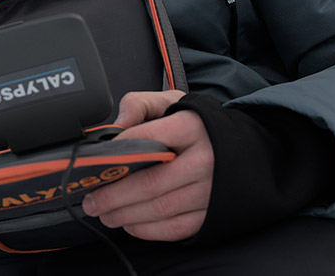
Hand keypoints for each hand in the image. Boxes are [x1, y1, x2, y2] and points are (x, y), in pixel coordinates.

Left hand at [82, 90, 212, 241]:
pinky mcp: (212, 213)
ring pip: (161, 208)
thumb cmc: (196, 126)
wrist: (243, 148)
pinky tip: (130, 223)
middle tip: (91, 200)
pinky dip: (148, 230)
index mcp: (191, 126)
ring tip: (104, 213)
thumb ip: (138, 105)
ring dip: (126, 215)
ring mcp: (211, 189)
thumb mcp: (170, 103)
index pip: (146, 140)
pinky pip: (176, 228)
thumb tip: (116, 126)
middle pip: (151, 182)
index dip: (117, 153)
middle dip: (114, 195)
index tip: (94, 164)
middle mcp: (205, 159)